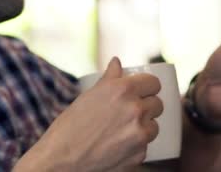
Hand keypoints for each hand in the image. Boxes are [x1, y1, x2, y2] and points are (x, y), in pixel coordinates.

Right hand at [17, 57, 162, 171]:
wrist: (62, 158)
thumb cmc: (70, 125)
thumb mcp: (88, 95)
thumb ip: (109, 78)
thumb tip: (117, 62)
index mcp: (123, 90)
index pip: (153, 83)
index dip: (148, 86)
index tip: (144, 91)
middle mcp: (135, 110)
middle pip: (158, 104)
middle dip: (147, 106)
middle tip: (130, 111)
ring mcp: (140, 134)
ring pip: (154, 126)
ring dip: (143, 127)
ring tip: (122, 130)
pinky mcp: (140, 155)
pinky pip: (145, 145)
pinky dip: (135, 145)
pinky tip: (117, 145)